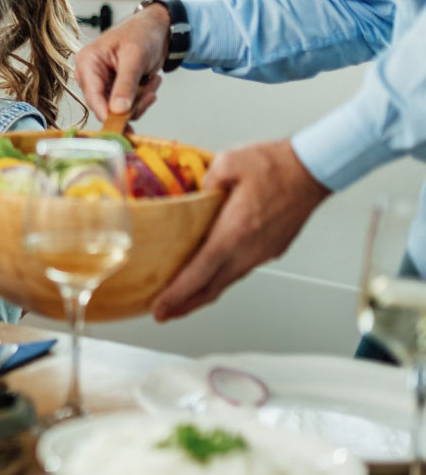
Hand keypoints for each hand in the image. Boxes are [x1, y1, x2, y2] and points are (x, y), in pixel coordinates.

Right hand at [74, 5, 168, 123]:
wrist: (156, 29)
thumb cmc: (141, 33)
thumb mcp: (134, 58)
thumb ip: (125, 85)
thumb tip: (117, 110)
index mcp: (88, 62)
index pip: (92, 95)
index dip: (106, 112)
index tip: (122, 125)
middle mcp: (91, 75)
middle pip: (105, 106)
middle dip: (132, 103)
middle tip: (150, 93)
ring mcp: (103, 84)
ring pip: (119, 109)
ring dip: (140, 100)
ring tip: (152, 82)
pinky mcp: (116, 90)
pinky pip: (128, 106)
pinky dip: (143, 98)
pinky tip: (150, 82)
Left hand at [151, 139, 329, 320]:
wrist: (314, 169)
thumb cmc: (276, 164)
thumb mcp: (228, 161)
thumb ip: (204, 180)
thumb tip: (192, 193)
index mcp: (235, 231)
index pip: (200, 272)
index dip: (177, 294)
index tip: (160, 307)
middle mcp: (250, 249)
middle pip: (212, 288)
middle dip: (184, 304)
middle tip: (162, 313)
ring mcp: (263, 252)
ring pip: (227, 281)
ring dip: (202, 293)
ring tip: (181, 297)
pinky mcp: (271, 249)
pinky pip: (240, 269)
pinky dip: (220, 277)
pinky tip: (210, 272)